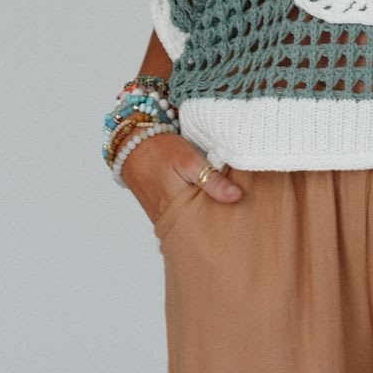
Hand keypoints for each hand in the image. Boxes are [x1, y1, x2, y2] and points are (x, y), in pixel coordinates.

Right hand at [119, 131, 241, 224]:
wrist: (132, 145)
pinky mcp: (159, 212)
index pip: (205, 225)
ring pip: (188, 224)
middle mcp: (167, 217)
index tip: (240, 219)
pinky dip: (191, 214)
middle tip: (236, 221)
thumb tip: (236, 196)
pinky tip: (204, 208)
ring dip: (203, 219)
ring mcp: (161, 217)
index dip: (223, 222)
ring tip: (224, 215)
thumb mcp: (189, 160)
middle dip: (214, 225)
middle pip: (197, 228)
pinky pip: (179, 218)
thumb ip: (212, 180)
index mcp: (176, 206)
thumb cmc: (160, 149)